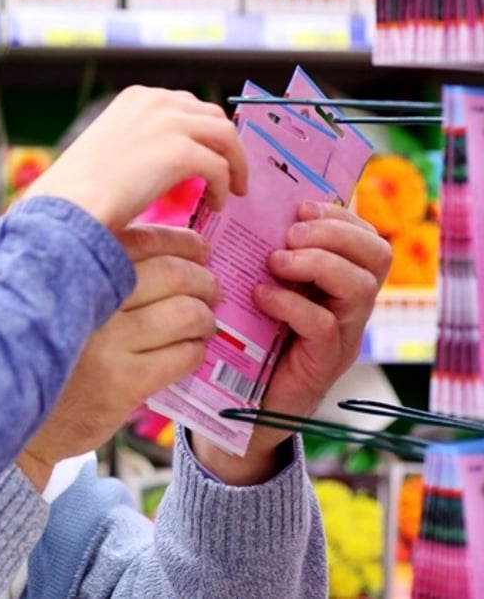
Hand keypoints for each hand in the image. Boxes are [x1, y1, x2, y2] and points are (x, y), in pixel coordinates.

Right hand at [17, 224, 220, 490]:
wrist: (7, 410)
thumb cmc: (37, 344)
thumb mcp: (48, 293)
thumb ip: (88, 267)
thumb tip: (160, 248)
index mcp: (72, 269)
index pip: (143, 240)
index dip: (183, 243)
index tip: (199, 250)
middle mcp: (88, 300)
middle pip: (172, 274)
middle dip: (203, 278)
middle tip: (210, 287)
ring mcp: (108, 344)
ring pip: (185, 314)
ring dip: (205, 316)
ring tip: (203, 321)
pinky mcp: (122, 384)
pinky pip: (182, 356)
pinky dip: (196, 350)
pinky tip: (189, 351)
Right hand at [24, 86, 247, 231]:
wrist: (72, 204)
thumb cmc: (78, 188)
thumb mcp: (108, 145)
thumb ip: (139, 139)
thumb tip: (161, 157)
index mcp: (136, 97)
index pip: (185, 104)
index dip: (202, 130)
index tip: (208, 152)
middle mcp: (155, 101)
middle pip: (212, 115)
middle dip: (224, 143)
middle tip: (227, 171)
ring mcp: (170, 123)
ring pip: (225, 136)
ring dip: (234, 163)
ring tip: (232, 189)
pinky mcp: (181, 152)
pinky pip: (219, 167)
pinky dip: (223, 186)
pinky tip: (215, 204)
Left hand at [191, 201, 391, 484]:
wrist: (240, 408)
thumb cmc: (245, 341)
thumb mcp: (257, 290)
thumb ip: (263, 257)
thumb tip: (241, 210)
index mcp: (337, 283)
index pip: (367, 239)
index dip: (341, 215)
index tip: (300, 207)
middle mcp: (349, 308)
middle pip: (377, 256)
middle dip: (335, 233)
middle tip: (290, 235)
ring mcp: (341, 337)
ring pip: (359, 286)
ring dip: (317, 263)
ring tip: (276, 262)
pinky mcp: (321, 364)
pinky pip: (323, 325)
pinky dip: (292, 303)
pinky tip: (262, 296)